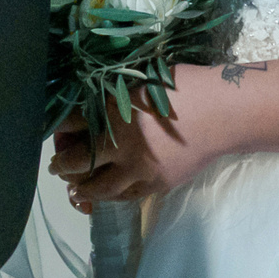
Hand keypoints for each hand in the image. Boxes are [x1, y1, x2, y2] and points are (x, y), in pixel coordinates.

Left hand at [47, 67, 229, 209]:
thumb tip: (93, 103)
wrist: (222, 113)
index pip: (70, 124)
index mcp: (112, 113)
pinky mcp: (157, 184)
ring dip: (83, 188)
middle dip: (63, 165)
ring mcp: (138, 170)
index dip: (59, 129)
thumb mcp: (139, 81)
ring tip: (75, 188)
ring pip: (100, 188)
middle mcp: (119, 146)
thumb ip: (114, 95)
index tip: (56, 130)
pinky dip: (112, 196)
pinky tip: (108, 193)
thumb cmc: (183, 86)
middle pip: (78, 162)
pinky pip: (126, 196)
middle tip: (56, 167)